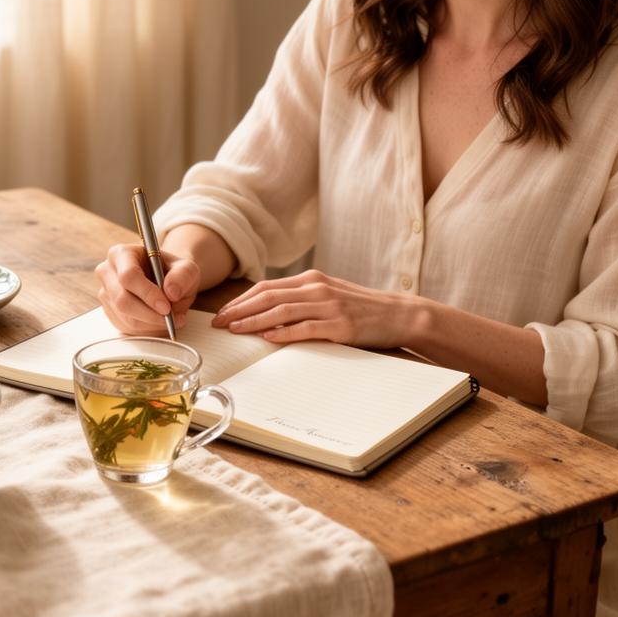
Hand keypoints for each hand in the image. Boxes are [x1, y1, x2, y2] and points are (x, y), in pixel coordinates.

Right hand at [95, 243, 200, 334]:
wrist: (166, 280)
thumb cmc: (172, 271)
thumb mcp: (186, 268)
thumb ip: (182, 276)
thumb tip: (171, 293)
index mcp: (121, 254)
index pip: (128, 276)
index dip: (147, 293)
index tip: (166, 307)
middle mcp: (107, 272)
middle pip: (123, 300)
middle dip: (150, 314)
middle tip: (171, 318)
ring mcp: (106, 294)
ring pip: (126, 318)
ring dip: (152, 324)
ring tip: (172, 319)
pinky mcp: (111, 312)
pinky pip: (128, 328)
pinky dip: (148, 329)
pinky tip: (160, 321)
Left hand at [210, 269, 413, 346]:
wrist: (398, 314)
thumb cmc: (360, 307)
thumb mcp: (328, 294)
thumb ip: (300, 298)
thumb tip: (267, 310)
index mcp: (310, 279)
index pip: (266, 287)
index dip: (241, 300)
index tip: (223, 313)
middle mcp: (316, 288)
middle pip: (268, 297)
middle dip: (239, 310)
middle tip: (219, 323)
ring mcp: (329, 305)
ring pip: (282, 311)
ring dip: (254, 321)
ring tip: (235, 330)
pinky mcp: (341, 324)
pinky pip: (306, 328)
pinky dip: (284, 332)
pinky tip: (268, 338)